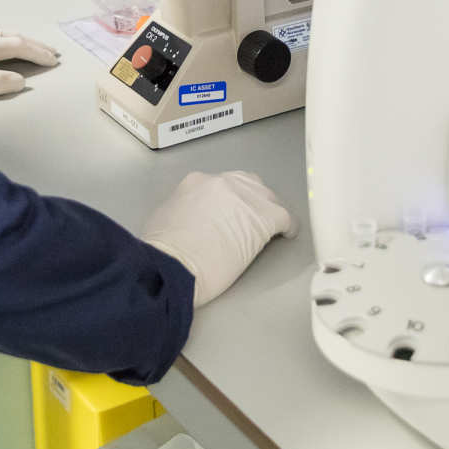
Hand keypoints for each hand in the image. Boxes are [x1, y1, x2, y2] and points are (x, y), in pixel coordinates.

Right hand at [141, 171, 298, 306]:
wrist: (173, 266)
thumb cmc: (162, 251)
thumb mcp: (162, 219)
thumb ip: (180, 211)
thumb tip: (187, 220)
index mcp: (196, 183)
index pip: (219, 186)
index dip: (226, 202)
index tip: (226, 216)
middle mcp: (222, 182)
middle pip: (246, 184)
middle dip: (249, 200)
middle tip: (248, 220)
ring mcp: (244, 197)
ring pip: (266, 196)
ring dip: (266, 211)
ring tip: (267, 228)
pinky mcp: (263, 217)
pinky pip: (284, 216)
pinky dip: (287, 226)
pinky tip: (286, 235)